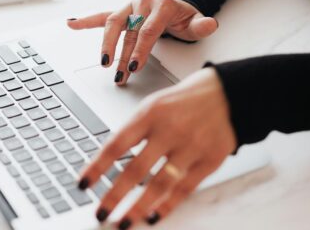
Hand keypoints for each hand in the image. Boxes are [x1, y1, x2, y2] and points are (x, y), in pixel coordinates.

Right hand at [67, 0, 217, 84]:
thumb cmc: (183, 17)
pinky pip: (102, 16)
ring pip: (113, 24)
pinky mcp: (121, 11)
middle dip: (122, 54)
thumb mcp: (195, 22)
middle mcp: (143, 2)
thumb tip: (210, 24)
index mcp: (161, 4)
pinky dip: (86, 21)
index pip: (147, 30)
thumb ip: (202, 25)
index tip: (133, 67)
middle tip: (119, 74)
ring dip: (106, 45)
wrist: (174, 5)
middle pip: (128, 31)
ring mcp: (130, 6)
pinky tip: (72, 24)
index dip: (139, 50)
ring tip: (103, 63)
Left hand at [78, 68, 236, 227]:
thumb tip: (112, 157)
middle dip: (114, 195)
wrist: (225, 93)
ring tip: (124, 221)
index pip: (116, 144)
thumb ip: (136, 129)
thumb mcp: (154, 104)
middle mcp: (169, 130)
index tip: (84, 184)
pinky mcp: (210, 160)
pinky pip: (185, 188)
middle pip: (136, 169)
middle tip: (101, 212)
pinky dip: (168, 205)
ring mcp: (191, 146)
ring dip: (139, 207)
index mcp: (150, 113)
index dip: (97, 167)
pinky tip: (154, 216)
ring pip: (160, 184)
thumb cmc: (184, 99)